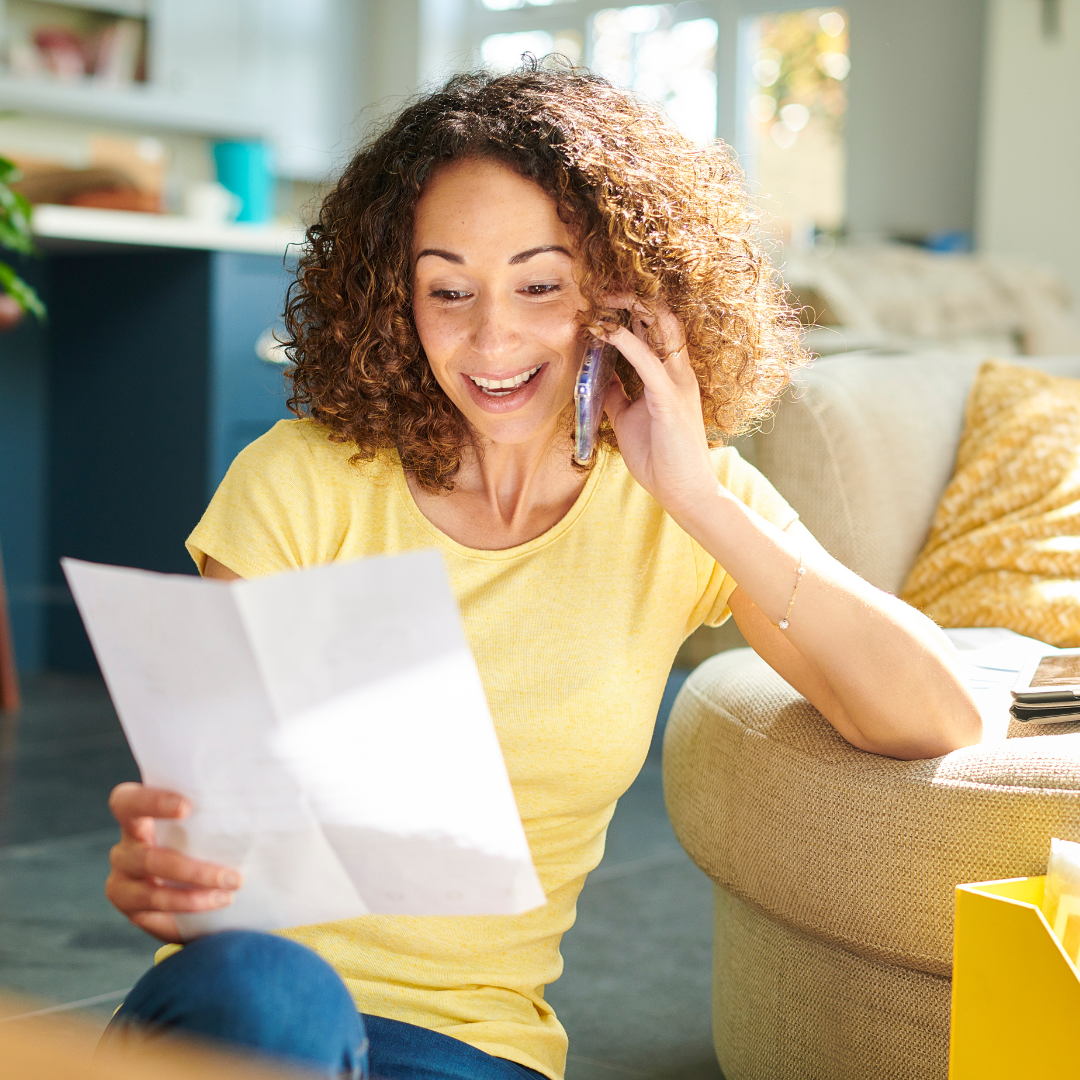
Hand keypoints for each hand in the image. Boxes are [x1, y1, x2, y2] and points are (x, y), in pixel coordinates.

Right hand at [106, 782, 241, 942]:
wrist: (207, 881)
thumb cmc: (213, 836)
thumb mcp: (216, 818)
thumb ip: (229, 802)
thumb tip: (281, 781)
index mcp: (140, 816)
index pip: (128, 802)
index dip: (150, 802)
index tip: (187, 808)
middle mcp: (127, 847)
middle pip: (143, 855)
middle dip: (189, 868)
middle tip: (233, 876)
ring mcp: (124, 880)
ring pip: (150, 890)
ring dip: (193, 892)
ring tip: (231, 892)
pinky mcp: (132, 909)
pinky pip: (155, 912)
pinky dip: (188, 907)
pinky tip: (217, 904)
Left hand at [600, 298, 715, 517]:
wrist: (684, 492)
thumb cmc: (660, 458)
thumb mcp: (629, 418)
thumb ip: (617, 394)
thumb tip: (598, 374)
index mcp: (671, 374)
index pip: (656, 326)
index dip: (631, 308)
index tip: (600, 301)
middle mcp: (678, 372)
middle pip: (661, 316)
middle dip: (631, 296)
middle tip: (598, 288)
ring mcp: (677, 383)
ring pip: (661, 326)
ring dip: (629, 307)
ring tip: (601, 297)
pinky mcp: (671, 399)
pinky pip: (648, 361)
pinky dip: (626, 341)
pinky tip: (605, 331)